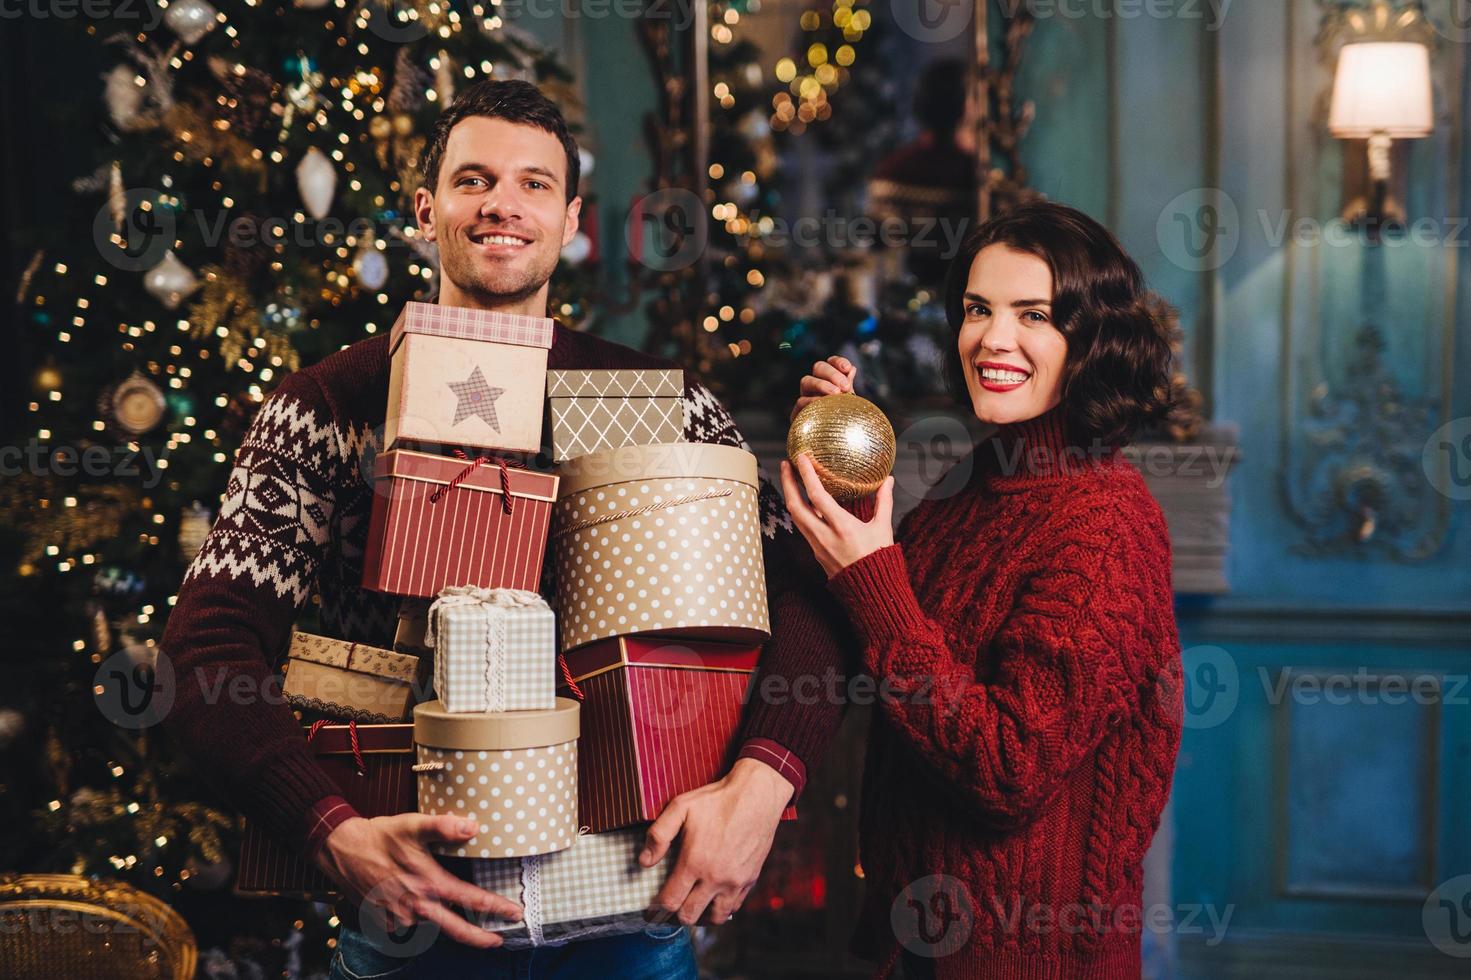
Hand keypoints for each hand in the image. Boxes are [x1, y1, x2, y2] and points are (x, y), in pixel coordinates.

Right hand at [315, 813, 522, 948]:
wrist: (340, 850)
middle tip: (499, 940)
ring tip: (458, 915)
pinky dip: (419, 919)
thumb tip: (473, 827)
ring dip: (447, 923)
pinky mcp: (385, 923)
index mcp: (428, 884)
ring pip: (432, 926)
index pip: (471, 900)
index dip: (496, 908)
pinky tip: (419, 905)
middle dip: (480, 938)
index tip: (514, 913)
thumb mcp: (413, 825)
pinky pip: (410, 926)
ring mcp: (399, 919)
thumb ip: (444, 826)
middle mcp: (415, 907)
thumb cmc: (379, 836)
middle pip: (456, 930)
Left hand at [640, 758, 793, 925]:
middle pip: (690, 916)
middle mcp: (716, 878)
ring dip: (700, 917)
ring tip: (691, 908)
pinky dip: (721, 909)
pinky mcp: (750, 879)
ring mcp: (735, 881)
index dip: (656, 910)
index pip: (670, 901)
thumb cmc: (717, 800)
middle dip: (675, 917)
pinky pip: (734, 907)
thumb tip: (644, 861)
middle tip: (668, 912)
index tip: (651, 912)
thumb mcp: (680, 807)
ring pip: (714, 918)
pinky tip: (713, 900)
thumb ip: (659, 835)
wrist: (756, 796)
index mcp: (695, 862)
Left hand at [780, 453, 894, 577]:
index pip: (817, 496)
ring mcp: (817, 546)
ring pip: (796, 518)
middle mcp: (825, 536)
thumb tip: (888, 481)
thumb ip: (884, 502)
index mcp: (842, 527)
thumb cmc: (879, 560)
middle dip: (788, 483)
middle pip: (795, 506)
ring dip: (791, 496)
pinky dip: (801, 512)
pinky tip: (804, 503)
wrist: (872, 592)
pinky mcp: (816, 553)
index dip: (807, 474)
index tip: (802, 458)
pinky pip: (804, 528)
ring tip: (791, 480)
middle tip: (786, 465)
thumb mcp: (883, 529)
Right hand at [793, 355, 856, 419]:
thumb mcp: (851, 404)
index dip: (837, 361)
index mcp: (829, 380)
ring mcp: (805, 397)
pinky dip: (812, 401)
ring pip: (806, 380)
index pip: (831, 363)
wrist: (835, 447)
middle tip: (844, 387)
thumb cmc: (845, 423)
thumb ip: (849, 387)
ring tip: (836, 394)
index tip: (847, 368)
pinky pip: (801, 402)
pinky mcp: (798, 413)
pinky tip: (823, 404)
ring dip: (821, 384)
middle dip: (831, 373)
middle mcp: (816, 386)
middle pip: (818, 367)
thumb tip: (851, 369)